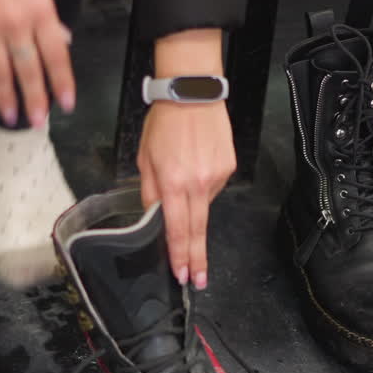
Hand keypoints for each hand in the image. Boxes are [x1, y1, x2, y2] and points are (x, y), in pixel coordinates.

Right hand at [0, 0, 74, 126]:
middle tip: (38, 120)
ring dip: (5, 97)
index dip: (62, 82)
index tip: (66, 103)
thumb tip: (63, 39)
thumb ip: (50, 13)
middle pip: (28, 70)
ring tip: (10, 116)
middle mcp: (15, 23)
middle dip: (34, 99)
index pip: (56, 55)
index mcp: (39, 10)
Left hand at [138, 28, 235, 287]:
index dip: (180, 255)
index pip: (178, 229)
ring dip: (193, 205)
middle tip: (198, 279)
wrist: (192, 92)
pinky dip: (202, 186)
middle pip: (198, 230)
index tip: (183, 274)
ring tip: (183, 179)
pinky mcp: (228, 167)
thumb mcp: (144, 159)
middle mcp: (198, 183)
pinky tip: (194, 168)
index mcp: (173, 183)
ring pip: (203, 205)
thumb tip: (154, 217)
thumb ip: (150, 192)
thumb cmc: (164, 123)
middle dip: (197, 258)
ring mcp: (217, 176)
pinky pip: (212, 187)